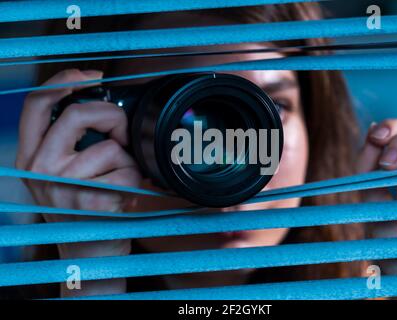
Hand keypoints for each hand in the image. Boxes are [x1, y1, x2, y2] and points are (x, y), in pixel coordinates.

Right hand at [16, 69, 141, 295]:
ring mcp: (63, 188)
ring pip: (111, 148)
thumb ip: (74, 142)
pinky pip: (129, 172)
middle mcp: (40, 169)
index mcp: (31, 156)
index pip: (37, 104)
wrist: (90, 254)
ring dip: (128, 161)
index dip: (64, 80)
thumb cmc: (84, 206)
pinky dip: (138, 180)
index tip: (93, 75)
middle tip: (122, 136)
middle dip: (112, 118)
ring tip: (121, 180)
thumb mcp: (66, 173)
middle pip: (79, 114)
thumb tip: (106, 106)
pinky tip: (127, 195)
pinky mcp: (91, 204)